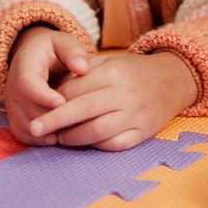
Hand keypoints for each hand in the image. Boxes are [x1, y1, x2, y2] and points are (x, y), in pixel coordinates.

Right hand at [2, 27, 90, 146]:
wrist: (32, 56)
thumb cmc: (52, 50)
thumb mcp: (63, 42)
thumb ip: (74, 51)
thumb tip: (82, 67)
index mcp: (24, 66)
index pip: (27, 84)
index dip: (43, 96)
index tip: (63, 102)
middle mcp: (13, 87)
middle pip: (26, 109)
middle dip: (49, 117)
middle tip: (73, 121)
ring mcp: (12, 104)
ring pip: (24, 124)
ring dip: (45, 130)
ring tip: (69, 131)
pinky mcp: (14, 117)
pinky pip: (21, 134)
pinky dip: (37, 140)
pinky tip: (57, 137)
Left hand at [30, 52, 197, 150]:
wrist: (172, 80)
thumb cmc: (133, 71)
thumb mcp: (110, 61)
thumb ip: (83, 73)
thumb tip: (53, 93)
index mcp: (112, 72)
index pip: (74, 89)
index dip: (53, 100)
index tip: (39, 107)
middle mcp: (124, 93)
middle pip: (82, 110)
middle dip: (54, 121)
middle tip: (34, 129)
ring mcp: (135, 115)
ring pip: (96, 131)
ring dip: (73, 138)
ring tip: (61, 138)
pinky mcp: (143, 132)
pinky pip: (115, 144)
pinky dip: (97, 146)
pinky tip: (87, 142)